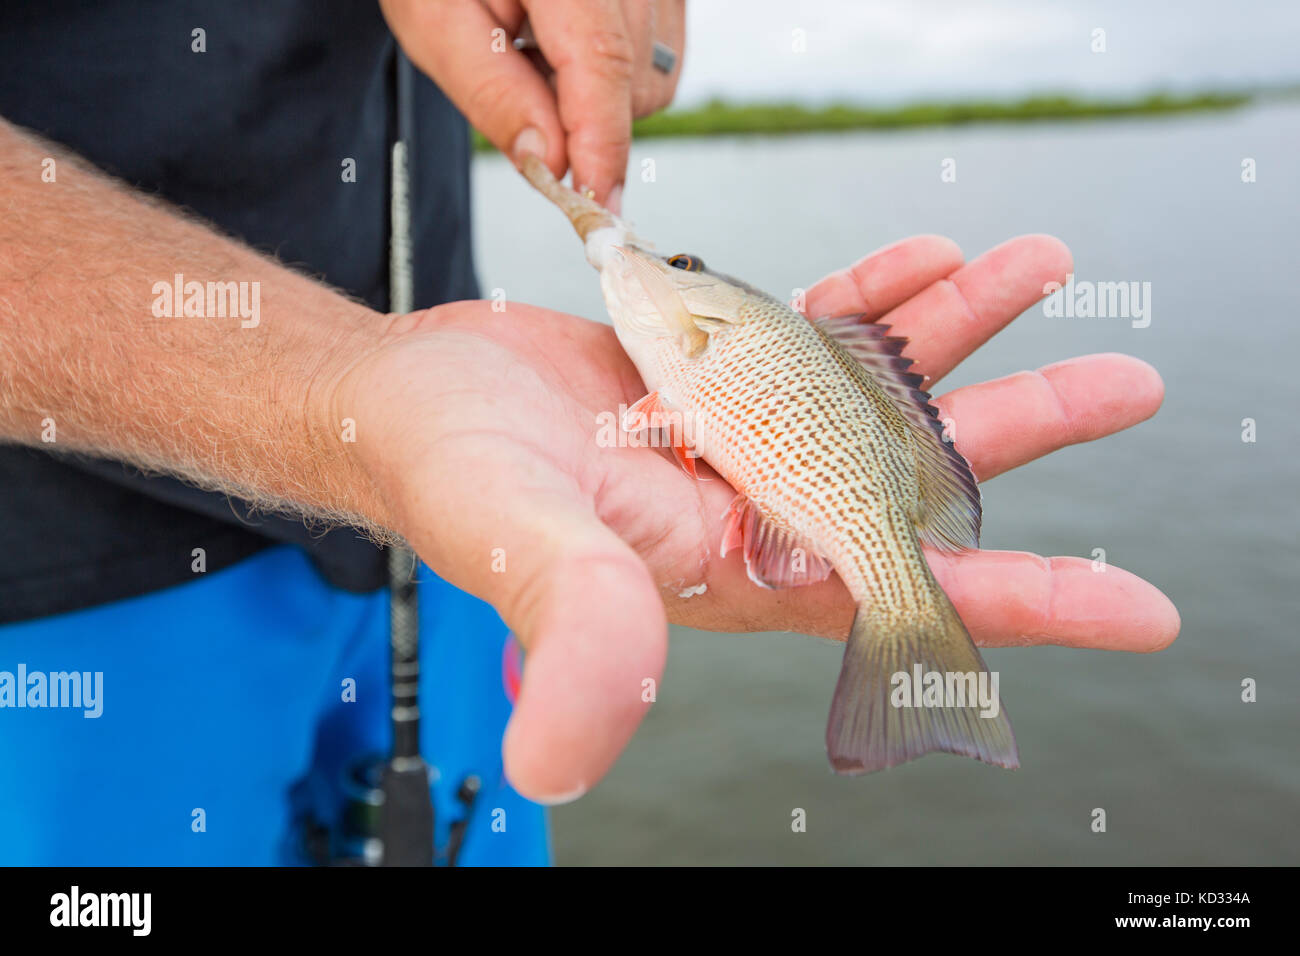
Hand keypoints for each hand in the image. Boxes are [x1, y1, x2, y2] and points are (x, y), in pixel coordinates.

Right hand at [330, 234, 1178, 801]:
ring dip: (961, 333)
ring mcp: (742, 432)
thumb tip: (565, 767)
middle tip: (1124, 388)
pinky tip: (925, 257)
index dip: (1022, 606)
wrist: (404, 396)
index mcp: (732, 569)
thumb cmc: (446, 474)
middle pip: (914, 477)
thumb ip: (571, 632)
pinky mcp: (715, 368)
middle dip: (1022, 431)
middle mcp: (754, 505)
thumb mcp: (517, 546)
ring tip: (1038, 268)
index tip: (1135, 607)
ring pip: (873, 385)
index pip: (900, 595)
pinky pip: (814, 328)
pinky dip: (871, 292)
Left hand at [380, 0, 684, 208]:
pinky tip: (566, 37)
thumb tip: (548, 161)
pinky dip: (615, 70)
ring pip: (652, 77)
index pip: (603, 65)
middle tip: (519, 77)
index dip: (601, 147)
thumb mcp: (434, 20)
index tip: (595, 206)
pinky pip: (660, 54)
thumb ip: (491, 94)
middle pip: (633, 81)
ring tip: (538, 44)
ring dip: (597, 92)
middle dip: (582, 115)